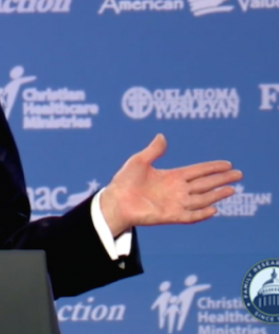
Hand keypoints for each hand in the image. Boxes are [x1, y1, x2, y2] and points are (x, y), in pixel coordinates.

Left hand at [100, 134, 241, 236]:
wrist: (115, 201)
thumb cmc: (124, 181)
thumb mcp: (138, 161)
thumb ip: (153, 151)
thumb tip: (162, 136)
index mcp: (172, 177)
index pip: (198, 171)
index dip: (212, 168)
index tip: (227, 164)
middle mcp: (177, 190)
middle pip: (204, 184)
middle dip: (221, 179)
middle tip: (239, 175)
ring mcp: (175, 204)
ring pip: (201, 199)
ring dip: (216, 195)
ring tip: (232, 189)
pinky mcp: (170, 216)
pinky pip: (189, 216)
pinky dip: (201, 214)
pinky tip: (213, 209)